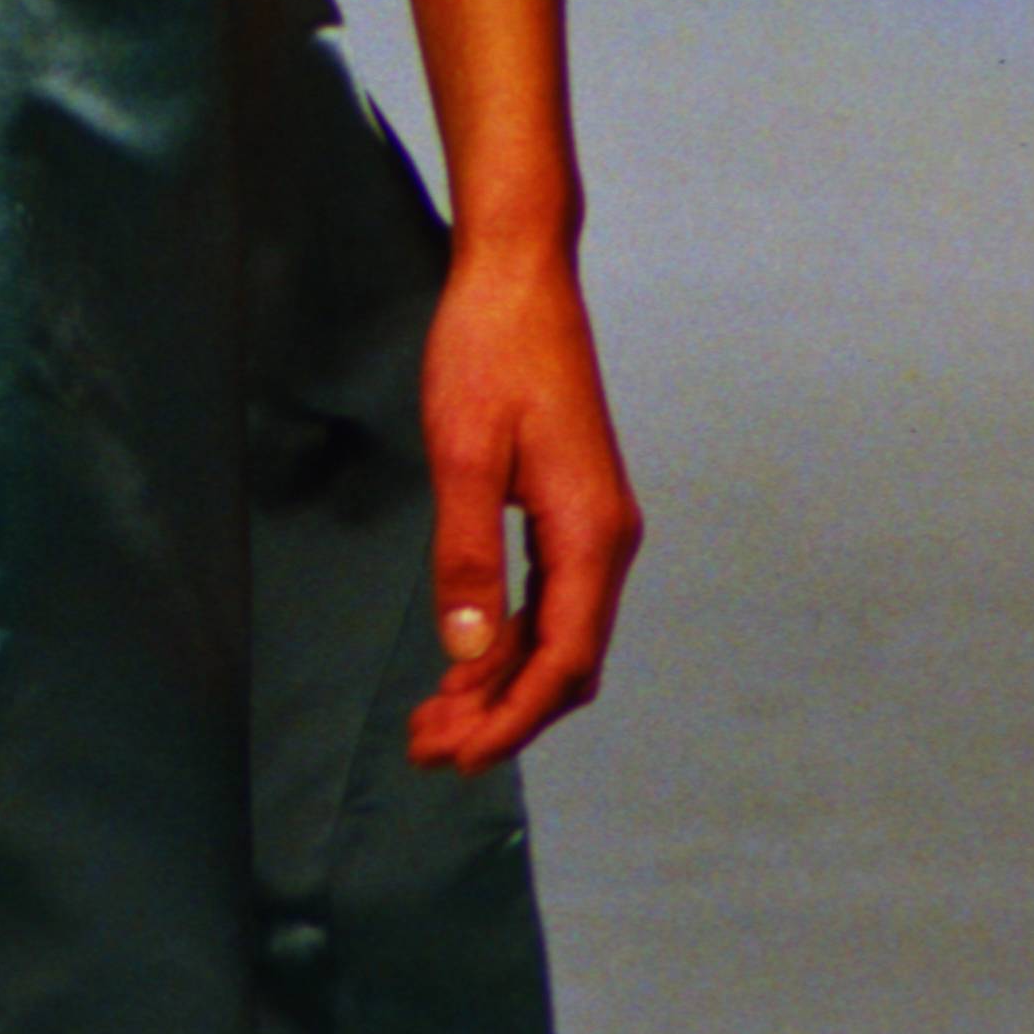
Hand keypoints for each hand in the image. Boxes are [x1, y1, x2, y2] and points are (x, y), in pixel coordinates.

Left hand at [409, 240, 641, 773]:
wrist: (519, 276)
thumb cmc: (489, 351)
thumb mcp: (463, 451)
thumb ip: (466, 554)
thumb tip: (465, 653)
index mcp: (591, 532)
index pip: (564, 660)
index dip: (512, 719)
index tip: (458, 757)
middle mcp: (606, 540)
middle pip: (566, 661)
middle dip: (502, 715)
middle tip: (427, 748)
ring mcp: (594, 526)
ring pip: (557, 636)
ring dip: (500, 683)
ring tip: (432, 718)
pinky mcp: (572, 510)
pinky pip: (549, 601)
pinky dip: (506, 640)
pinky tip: (463, 660)